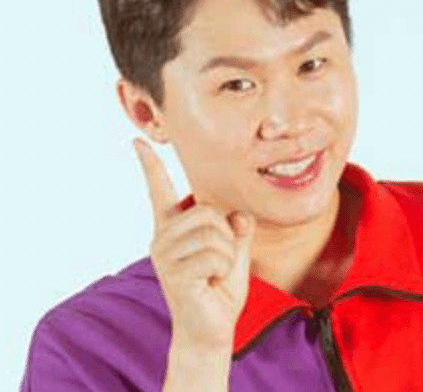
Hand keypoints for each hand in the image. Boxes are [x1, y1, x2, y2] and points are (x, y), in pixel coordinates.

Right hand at [134, 138, 255, 352]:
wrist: (212, 329)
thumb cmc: (219, 288)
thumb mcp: (234, 251)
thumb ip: (236, 228)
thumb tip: (237, 214)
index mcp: (173, 228)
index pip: (159, 190)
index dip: (150, 165)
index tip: (138, 140)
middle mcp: (162, 237)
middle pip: (207, 210)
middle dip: (226, 234)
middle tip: (219, 260)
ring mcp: (164, 255)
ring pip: (214, 231)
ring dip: (227, 254)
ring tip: (214, 273)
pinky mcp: (174, 272)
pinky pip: (216, 254)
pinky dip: (226, 268)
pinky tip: (212, 283)